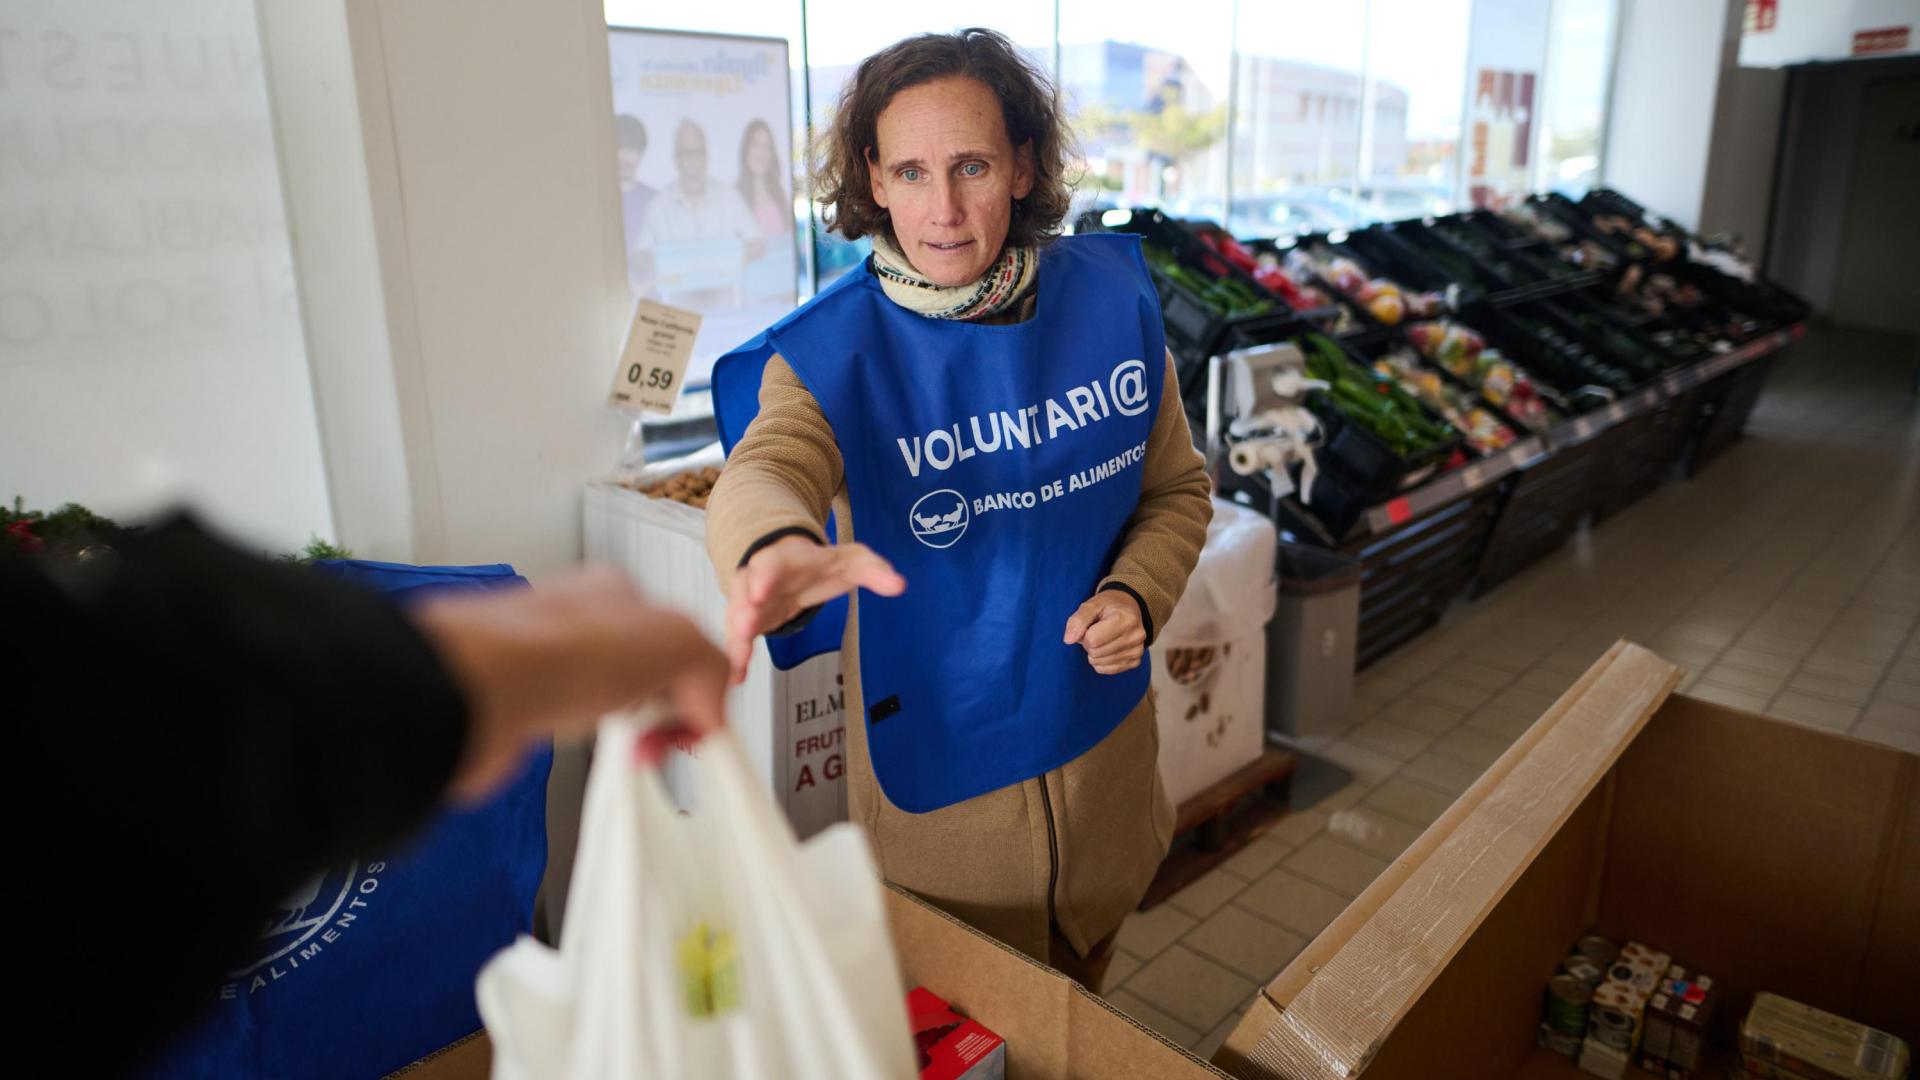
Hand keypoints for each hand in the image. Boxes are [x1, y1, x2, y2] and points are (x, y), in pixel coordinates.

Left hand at [410, 566, 729, 800]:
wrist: (480, 691)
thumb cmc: (561, 653)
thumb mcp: (679, 642)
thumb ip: (711, 667)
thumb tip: (710, 706)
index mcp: (617, 593)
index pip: (678, 641)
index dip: (698, 685)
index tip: (704, 723)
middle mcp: (578, 624)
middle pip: (646, 675)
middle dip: (665, 714)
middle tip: (666, 740)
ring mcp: (546, 665)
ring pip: (610, 706)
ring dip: (630, 734)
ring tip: (630, 751)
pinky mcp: (521, 708)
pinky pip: (572, 732)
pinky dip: (590, 747)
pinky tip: (593, 753)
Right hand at [725, 535, 904, 682]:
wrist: (790, 563)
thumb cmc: (820, 564)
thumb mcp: (851, 561)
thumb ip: (874, 571)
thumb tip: (899, 585)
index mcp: (784, 561)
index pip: (771, 564)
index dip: (764, 578)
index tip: (761, 592)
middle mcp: (759, 579)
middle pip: (746, 592)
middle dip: (745, 610)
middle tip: (746, 627)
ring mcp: (749, 602)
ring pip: (737, 619)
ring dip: (737, 641)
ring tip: (738, 664)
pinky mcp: (748, 623)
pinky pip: (738, 640)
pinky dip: (737, 658)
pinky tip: (736, 678)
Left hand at [1063, 590, 1146, 674]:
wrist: (1129, 608)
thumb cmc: (1108, 606)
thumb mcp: (1091, 605)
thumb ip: (1078, 620)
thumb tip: (1068, 640)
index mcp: (1126, 619)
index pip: (1092, 639)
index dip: (1085, 633)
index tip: (1092, 625)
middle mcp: (1136, 636)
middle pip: (1096, 652)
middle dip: (1089, 644)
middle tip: (1097, 631)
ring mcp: (1137, 651)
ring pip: (1100, 663)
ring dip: (1095, 652)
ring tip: (1103, 638)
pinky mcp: (1135, 662)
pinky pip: (1107, 670)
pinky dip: (1101, 661)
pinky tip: (1107, 648)